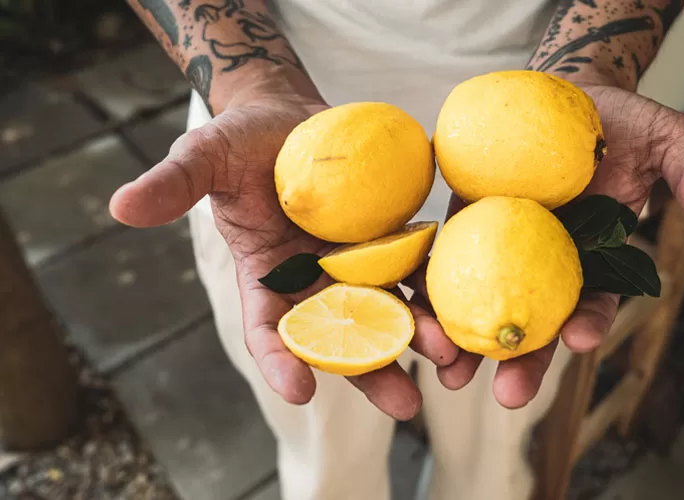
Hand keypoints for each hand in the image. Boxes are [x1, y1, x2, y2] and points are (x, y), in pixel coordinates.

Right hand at [108, 93, 456, 420]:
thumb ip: (174, 184)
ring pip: (389, 309)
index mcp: (266, 277)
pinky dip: (436, 285)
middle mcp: (314, 281)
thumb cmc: (241, 141)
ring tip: (448, 359)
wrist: (291, 118)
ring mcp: (356, 262)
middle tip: (404, 403)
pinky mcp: (389, 238)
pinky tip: (462, 302)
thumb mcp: (204, 157)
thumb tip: (120, 205)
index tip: (298, 389)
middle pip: (343, 336)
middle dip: (372, 370)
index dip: (281, 359)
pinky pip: (416, 265)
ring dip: (419, 335)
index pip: (269, 329)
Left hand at [405, 82, 683, 408]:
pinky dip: (429, 290)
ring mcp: (500, 248)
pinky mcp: (463, 226)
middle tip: (508, 395)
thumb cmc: (616, 121)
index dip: (592, 319)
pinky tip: (414, 316)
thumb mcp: (663, 137)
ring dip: (466, 344)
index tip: (583, 337)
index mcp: (595, 256)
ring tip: (451, 376)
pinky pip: (444, 262)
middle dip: (524, 360)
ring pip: (483, 303)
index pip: (596, 299)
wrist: (560, 94)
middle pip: (536, 318)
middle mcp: (545, 261)